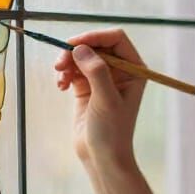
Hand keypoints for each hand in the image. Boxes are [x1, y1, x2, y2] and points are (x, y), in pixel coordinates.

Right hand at [54, 27, 146, 167]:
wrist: (102, 157)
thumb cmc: (112, 131)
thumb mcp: (106, 100)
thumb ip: (96, 72)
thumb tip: (80, 48)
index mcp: (135, 70)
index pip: (116, 39)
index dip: (95, 36)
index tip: (74, 44)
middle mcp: (121, 70)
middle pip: (96, 45)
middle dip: (76, 51)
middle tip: (59, 63)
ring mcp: (103, 78)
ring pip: (81, 55)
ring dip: (67, 62)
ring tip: (60, 78)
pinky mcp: (87, 87)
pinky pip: (73, 69)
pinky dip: (65, 73)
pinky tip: (61, 86)